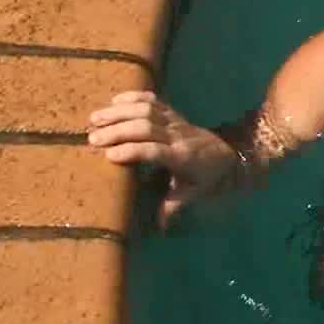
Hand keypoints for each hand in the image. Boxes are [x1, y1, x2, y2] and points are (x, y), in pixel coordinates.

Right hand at [88, 91, 238, 227]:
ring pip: (147, 110)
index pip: (154, 151)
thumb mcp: (193, 193)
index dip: (132, 151)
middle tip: (93, 138)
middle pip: (145, 127)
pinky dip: (134, 97)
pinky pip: (155, 100)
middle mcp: (177, 135)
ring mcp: (175, 121)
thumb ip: (174, 205)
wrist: (230, 153)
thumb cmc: (207, 176)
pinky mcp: (174, 113)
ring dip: (120, 112)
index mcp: (181, 157)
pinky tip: (115, 100)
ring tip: (95, 119)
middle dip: (118, 131)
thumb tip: (159, 227)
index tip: (109, 156)